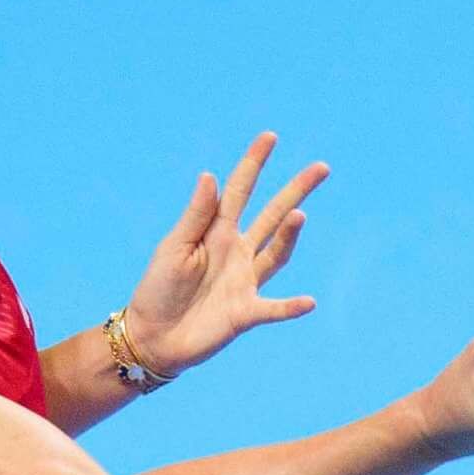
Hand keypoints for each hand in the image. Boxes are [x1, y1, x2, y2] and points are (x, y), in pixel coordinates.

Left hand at [118, 132, 328, 376]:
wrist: (152, 337)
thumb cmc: (158, 289)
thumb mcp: (173, 248)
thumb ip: (196, 215)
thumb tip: (210, 175)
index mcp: (216, 231)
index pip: (240, 190)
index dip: (254, 163)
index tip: (270, 137)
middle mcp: (237, 251)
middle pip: (272, 215)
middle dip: (295, 190)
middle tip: (321, 167)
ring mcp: (244, 281)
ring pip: (276, 253)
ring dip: (289, 235)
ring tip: (299, 215)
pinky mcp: (246, 313)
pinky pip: (274, 308)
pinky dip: (290, 306)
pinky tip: (308, 302)